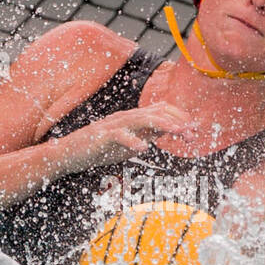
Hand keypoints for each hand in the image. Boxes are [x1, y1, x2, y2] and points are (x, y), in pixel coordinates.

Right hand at [57, 102, 191, 170]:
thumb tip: (169, 130)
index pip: (161, 111)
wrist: (70, 153)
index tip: (194, 131)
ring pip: (141, 119)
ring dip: (161, 124)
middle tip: (191, 133)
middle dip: (176, 121)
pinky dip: (132, 141)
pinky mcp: (102, 137)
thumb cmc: (100, 148)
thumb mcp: (130, 142)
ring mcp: (114, 125)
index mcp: (134, 118)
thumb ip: (148, 135)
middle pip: (156, 112)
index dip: (180, 118)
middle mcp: (126, 117)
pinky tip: (143, 148)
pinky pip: (119, 136)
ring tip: (177, 131)